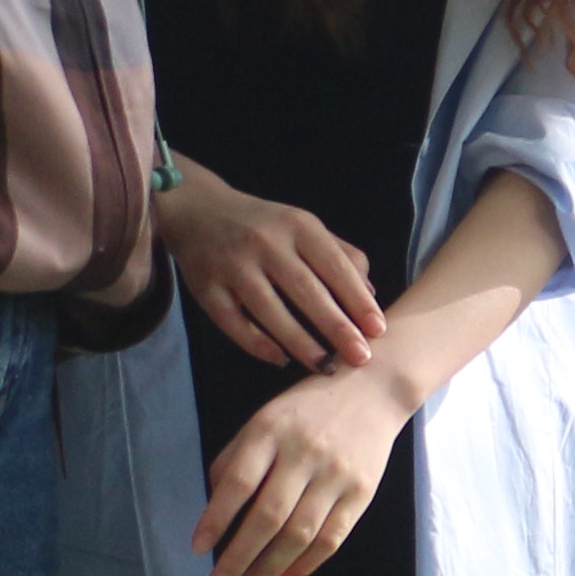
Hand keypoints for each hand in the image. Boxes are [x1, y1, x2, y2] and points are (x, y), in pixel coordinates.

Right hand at [156, 166, 385, 370]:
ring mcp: (232, 265)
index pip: (335, 266)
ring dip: (301, 343)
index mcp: (298, 226)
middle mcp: (265, 243)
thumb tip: (371, 295)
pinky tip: (281, 359)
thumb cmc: (265, 225)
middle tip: (360, 358)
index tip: (378, 331)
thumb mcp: (305, 227)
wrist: (197, 209)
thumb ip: (341, 255)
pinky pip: (232, 322)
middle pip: (306, 291)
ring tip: (326, 366)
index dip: (358, 300)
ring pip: (270, 310)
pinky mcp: (205, 286)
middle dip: (337, 328)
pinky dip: (257, 343)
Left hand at [195, 363, 411, 575]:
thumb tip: (217, 511)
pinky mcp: (362, 492)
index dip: (216, 520)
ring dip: (271, 569)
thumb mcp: (264, 419)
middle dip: (240, 557)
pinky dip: (307, 564)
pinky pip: (332, 537)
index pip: (238, 483)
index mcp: (271, 432)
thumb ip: (237, 459)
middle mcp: (305, 454)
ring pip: (301, 534)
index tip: (199, 549)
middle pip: (269, 516)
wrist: (372, 390)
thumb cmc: (307, 407)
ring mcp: (337, 476)